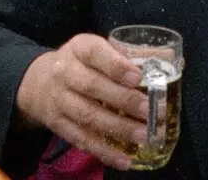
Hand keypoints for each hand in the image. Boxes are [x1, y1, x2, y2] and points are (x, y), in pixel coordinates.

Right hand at [14, 34, 147, 170]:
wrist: (37, 83)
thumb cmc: (80, 63)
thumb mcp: (98, 49)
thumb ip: (131, 54)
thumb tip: (170, 55)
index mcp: (79, 48)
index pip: (95, 53)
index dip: (116, 65)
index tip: (138, 77)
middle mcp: (65, 72)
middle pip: (92, 86)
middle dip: (123, 100)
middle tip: (149, 111)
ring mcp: (59, 100)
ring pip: (87, 116)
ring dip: (117, 128)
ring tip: (143, 136)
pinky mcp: (58, 125)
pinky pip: (81, 140)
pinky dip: (103, 152)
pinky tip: (124, 160)